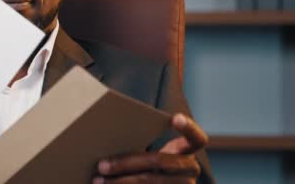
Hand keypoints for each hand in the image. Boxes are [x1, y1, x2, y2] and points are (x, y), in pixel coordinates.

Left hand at [93, 114, 207, 183]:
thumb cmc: (149, 165)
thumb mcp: (152, 155)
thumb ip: (141, 144)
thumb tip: (105, 137)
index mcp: (186, 151)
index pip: (196, 138)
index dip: (188, 128)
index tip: (175, 117)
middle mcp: (190, 169)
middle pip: (158, 161)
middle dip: (126, 163)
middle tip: (101, 165)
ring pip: (150, 181)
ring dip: (120, 182)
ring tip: (98, 181)